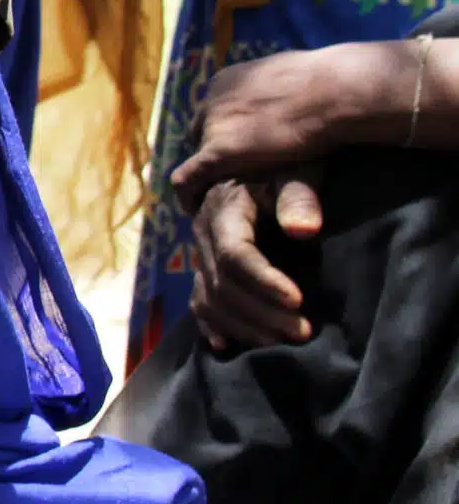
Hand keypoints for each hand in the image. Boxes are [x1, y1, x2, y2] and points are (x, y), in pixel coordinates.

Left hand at [170, 44, 404, 212]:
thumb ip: (289, 90)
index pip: (214, 111)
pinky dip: (189, 194)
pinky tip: (194, 208)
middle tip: (226, 177)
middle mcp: (214, 99)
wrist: (338, 91)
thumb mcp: (301, 81)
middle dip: (213, 152)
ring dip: (208, 174)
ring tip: (213, 195)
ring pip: (199, 156)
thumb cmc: (334, 85)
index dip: (223, 132)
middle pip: (201, 132)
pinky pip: (188, 179)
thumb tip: (307, 94)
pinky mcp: (218, 152)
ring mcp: (214, 124)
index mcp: (231, 80)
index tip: (235, 150)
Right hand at [188, 174, 322, 351]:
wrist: (261, 157)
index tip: (298, 301)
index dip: (263, 281)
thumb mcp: (296, 172)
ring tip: (282, 342)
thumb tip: (304, 230)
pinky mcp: (204, 267)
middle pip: (221, 283)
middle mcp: (202, 233)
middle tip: (302, 332)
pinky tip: (226, 346)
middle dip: (261, 312)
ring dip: (243, 326)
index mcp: (222, 208)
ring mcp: (199, 252)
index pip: (234, 254)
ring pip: (209, 298)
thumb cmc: (286, 167)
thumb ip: (299, 197)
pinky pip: (199, 301)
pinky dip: (211, 325)